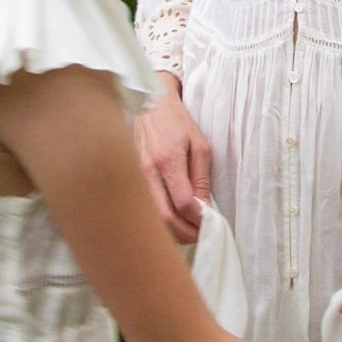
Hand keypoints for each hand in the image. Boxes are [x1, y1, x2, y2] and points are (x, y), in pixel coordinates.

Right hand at [134, 78, 211, 244]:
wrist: (151, 106)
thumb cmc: (178, 123)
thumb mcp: (200, 146)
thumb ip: (201, 178)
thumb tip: (204, 207)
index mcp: (168, 160)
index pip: (182, 202)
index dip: (198, 218)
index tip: (209, 222)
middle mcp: (148, 171)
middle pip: (164, 216)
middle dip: (186, 232)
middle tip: (201, 235)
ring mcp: (136, 177)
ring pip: (152, 217)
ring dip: (172, 231)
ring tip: (190, 231)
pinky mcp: (132, 180)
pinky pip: (146, 208)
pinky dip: (160, 222)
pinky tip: (174, 222)